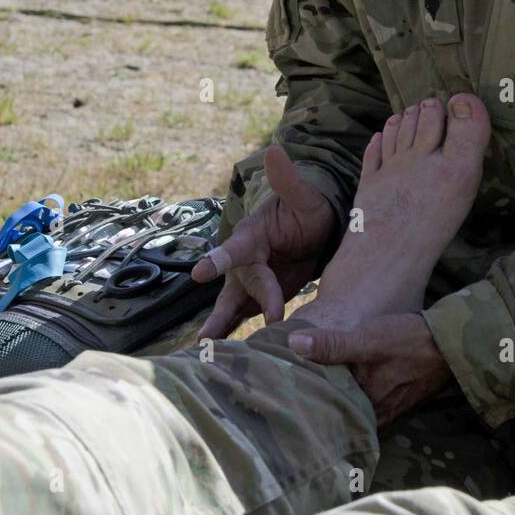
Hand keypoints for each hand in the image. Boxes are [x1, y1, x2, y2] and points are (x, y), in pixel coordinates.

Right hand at [193, 145, 336, 339]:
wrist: (313, 229)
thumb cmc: (307, 209)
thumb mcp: (304, 196)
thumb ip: (289, 180)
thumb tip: (275, 149)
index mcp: (251, 237)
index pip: (233, 250)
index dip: (219, 260)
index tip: (201, 273)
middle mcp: (244, 264)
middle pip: (234, 290)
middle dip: (224, 314)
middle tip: (208, 338)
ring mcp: (250, 285)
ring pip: (231, 310)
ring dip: (221, 332)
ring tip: (206, 358)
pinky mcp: (261, 301)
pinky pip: (247, 321)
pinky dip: (238, 339)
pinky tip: (227, 365)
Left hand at [288, 313, 450, 423]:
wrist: (449, 341)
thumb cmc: (408, 340)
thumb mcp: (367, 339)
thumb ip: (332, 344)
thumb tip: (292, 343)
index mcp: (366, 407)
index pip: (326, 412)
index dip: (304, 402)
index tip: (282, 391)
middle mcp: (376, 416)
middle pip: (340, 412)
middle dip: (318, 402)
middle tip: (289, 388)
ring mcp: (387, 409)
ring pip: (353, 407)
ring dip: (337, 397)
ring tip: (308, 384)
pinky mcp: (395, 399)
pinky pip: (367, 401)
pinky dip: (354, 393)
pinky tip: (343, 380)